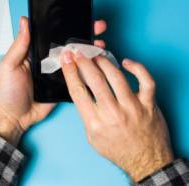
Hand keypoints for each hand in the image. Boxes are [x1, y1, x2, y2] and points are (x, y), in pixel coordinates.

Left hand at [0, 16, 106, 144]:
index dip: (67, 24)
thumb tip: (24, 21)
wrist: (14, 117)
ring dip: (90, 50)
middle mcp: (49, 59)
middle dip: (85, 34)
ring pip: (76, 59)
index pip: (53, 34)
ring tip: (102, 44)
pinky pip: (78, 76)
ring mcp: (58, 73)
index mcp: (36, 51)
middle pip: (69, 44)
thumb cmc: (8, 90)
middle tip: (98, 26)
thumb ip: (19, 45)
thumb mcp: (9, 65)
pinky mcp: (64, 86)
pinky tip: (98, 62)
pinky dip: (88, 70)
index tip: (81, 16)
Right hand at [60, 52, 173, 181]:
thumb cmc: (118, 149)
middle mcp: (113, 114)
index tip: (66, 59)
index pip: (78, 91)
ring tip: (97, 56)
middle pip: (94, 80)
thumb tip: (82, 90)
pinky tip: (126, 62)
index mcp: (95, 123)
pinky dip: (137, 68)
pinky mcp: (149, 104)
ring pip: (116, 76)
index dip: (69, 71)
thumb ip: (86, 114)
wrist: (145, 162)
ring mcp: (132, 108)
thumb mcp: (92, 137)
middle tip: (78, 52)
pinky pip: (145, 80)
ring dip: (104, 62)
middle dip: (83, 62)